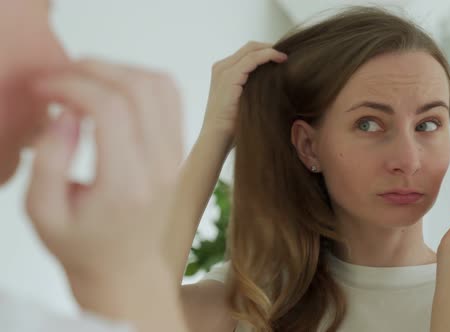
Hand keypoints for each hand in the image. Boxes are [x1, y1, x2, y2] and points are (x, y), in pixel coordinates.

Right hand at [26, 59, 183, 283]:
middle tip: (58, 77)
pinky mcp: (179, 150)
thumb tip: (65, 114)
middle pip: (138, 88)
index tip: (43, 87)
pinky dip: (141, 81)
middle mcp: (159, 166)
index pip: (110, 109)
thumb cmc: (81, 245)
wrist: (127, 268)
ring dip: (118, 70)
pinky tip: (110, 92)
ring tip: (82, 81)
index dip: (72, 84)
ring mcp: (175, 156)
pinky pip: (171, 98)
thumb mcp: (43, 214)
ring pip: (160, 86)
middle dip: (92, 69)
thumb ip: (48, 162)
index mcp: (126, 184)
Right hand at [202, 41, 286, 136]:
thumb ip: (255, 88)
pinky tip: (281, 59)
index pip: (247, 53)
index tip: (283, 57)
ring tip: (286, 56)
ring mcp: (224, 70)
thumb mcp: (245, 102)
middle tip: (287, 54)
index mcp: (224, 72)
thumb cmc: (232, 127)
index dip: (266, 51)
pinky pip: (252, 59)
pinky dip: (268, 55)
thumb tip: (280, 84)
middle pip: (250, 47)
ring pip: (251, 49)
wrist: (217, 138)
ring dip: (271, 49)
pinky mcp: (229, 76)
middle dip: (270, 47)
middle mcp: (222, 68)